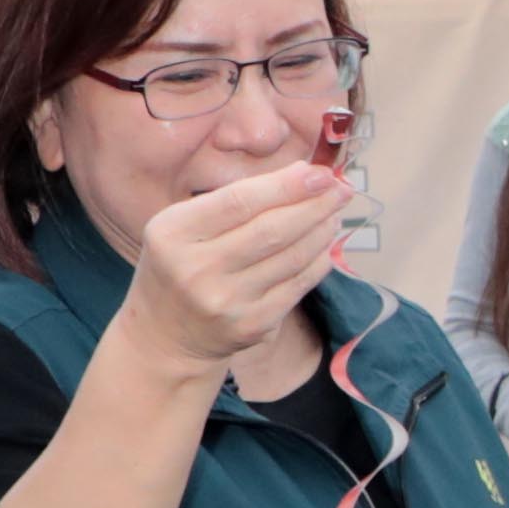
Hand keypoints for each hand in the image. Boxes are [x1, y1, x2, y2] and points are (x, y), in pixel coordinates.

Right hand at [115, 157, 354, 373]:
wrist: (166, 333)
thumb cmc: (182, 264)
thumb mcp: (186, 225)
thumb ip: (235, 200)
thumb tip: (303, 175)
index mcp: (173, 233)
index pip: (239, 202)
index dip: (285, 186)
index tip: (320, 173)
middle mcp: (196, 269)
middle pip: (271, 230)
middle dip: (314, 205)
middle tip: (342, 189)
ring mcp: (225, 301)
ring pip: (290, 258)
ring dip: (321, 231)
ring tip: (335, 212)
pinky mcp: (252, 325)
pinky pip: (297, 286)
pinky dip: (317, 261)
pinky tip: (326, 244)